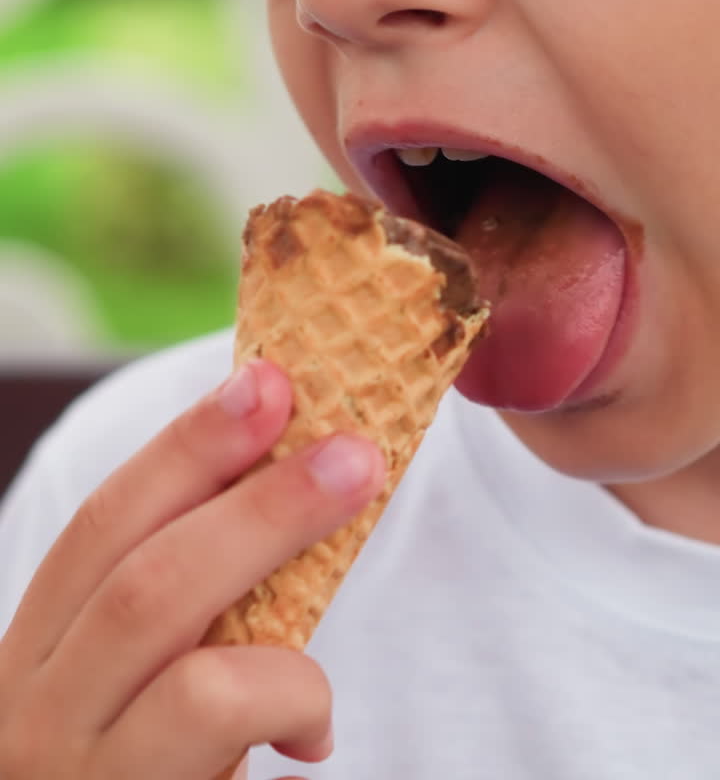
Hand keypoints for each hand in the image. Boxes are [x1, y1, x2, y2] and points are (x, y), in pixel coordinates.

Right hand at [0, 359, 385, 777]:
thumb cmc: (125, 770)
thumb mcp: (127, 680)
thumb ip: (181, 602)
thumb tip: (288, 470)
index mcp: (34, 657)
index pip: (103, 528)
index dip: (186, 448)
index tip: (269, 380)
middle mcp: (34, 721)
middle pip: (148, 584)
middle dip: (259, 508)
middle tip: (355, 454)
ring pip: (196, 683)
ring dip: (291, 646)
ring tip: (328, 671)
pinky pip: (228, 764)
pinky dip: (292, 723)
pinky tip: (311, 748)